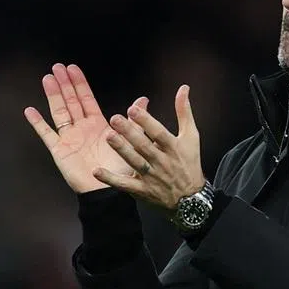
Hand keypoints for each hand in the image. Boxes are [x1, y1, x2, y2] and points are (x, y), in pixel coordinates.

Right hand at [24, 63, 147, 192]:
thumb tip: (143, 100)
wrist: (108, 191)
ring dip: (53, 96)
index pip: (86, 99)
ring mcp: (69, 138)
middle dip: (64, 84)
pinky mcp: (60, 151)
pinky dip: (38, 123)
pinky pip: (47, 134)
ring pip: (59, 112)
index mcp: (97, 125)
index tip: (72, 68)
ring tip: (47, 79)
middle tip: (57, 67)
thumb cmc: (121, 169)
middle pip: (70, 101)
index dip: (79, 83)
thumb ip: (134, 121)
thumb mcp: (131, 141)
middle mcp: (82, 129)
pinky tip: (30, 111)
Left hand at [94, 84, 205, 210]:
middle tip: (114, 118)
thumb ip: (184, 112)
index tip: (133, 108)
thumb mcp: (191, 136)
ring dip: (121, 150)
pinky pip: (125, 185)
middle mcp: (162, 162)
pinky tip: (97, 172)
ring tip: (108, 137)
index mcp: (173, 147)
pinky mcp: (142, 191)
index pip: (158, 132)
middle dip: (130, 132)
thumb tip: (183, 88)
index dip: (146, 121)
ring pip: (134, 162)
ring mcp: (151, 177)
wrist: (190, 200)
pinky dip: (111, 179)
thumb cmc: (189, 163)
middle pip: (144, 146)